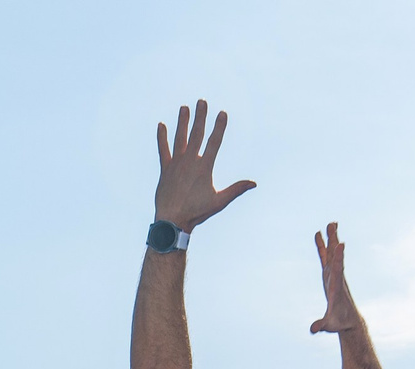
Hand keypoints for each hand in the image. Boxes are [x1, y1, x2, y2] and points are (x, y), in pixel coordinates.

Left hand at [154, 99, 254, 230]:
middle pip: (197, 134)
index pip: (214, 142)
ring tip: (184, 107)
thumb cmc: (196, 212)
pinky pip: (163, 150)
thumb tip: (254, 183)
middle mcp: (190, 162)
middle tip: (202, 101)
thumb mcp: (219, 201)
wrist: (172, 221)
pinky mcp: (165, 169)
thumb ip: (236, 189)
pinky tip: (161, 125)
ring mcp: (176, 164)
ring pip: (180, 138)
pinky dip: (162, 138)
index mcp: (204, 168)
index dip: (219, 126)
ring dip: (183, 122)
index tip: (222, 113)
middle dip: (200, 117)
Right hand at [309, 222, 361, 334]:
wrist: (348, 320)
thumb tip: (313, 329)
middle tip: (334, 226)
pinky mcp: (329, 275)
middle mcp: (336, 277)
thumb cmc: (339, 322)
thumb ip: (321, 325)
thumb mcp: (330, 325)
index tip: (341, 245)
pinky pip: (325, 258)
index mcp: (337, 288)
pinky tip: (319, 235)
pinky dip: (322, 247)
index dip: (339, 258)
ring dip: (330, 239)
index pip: (338, 271)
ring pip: (331, 254)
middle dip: (334, 241)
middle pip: (335, 256)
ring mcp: (333, 274)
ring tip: (331, 223)